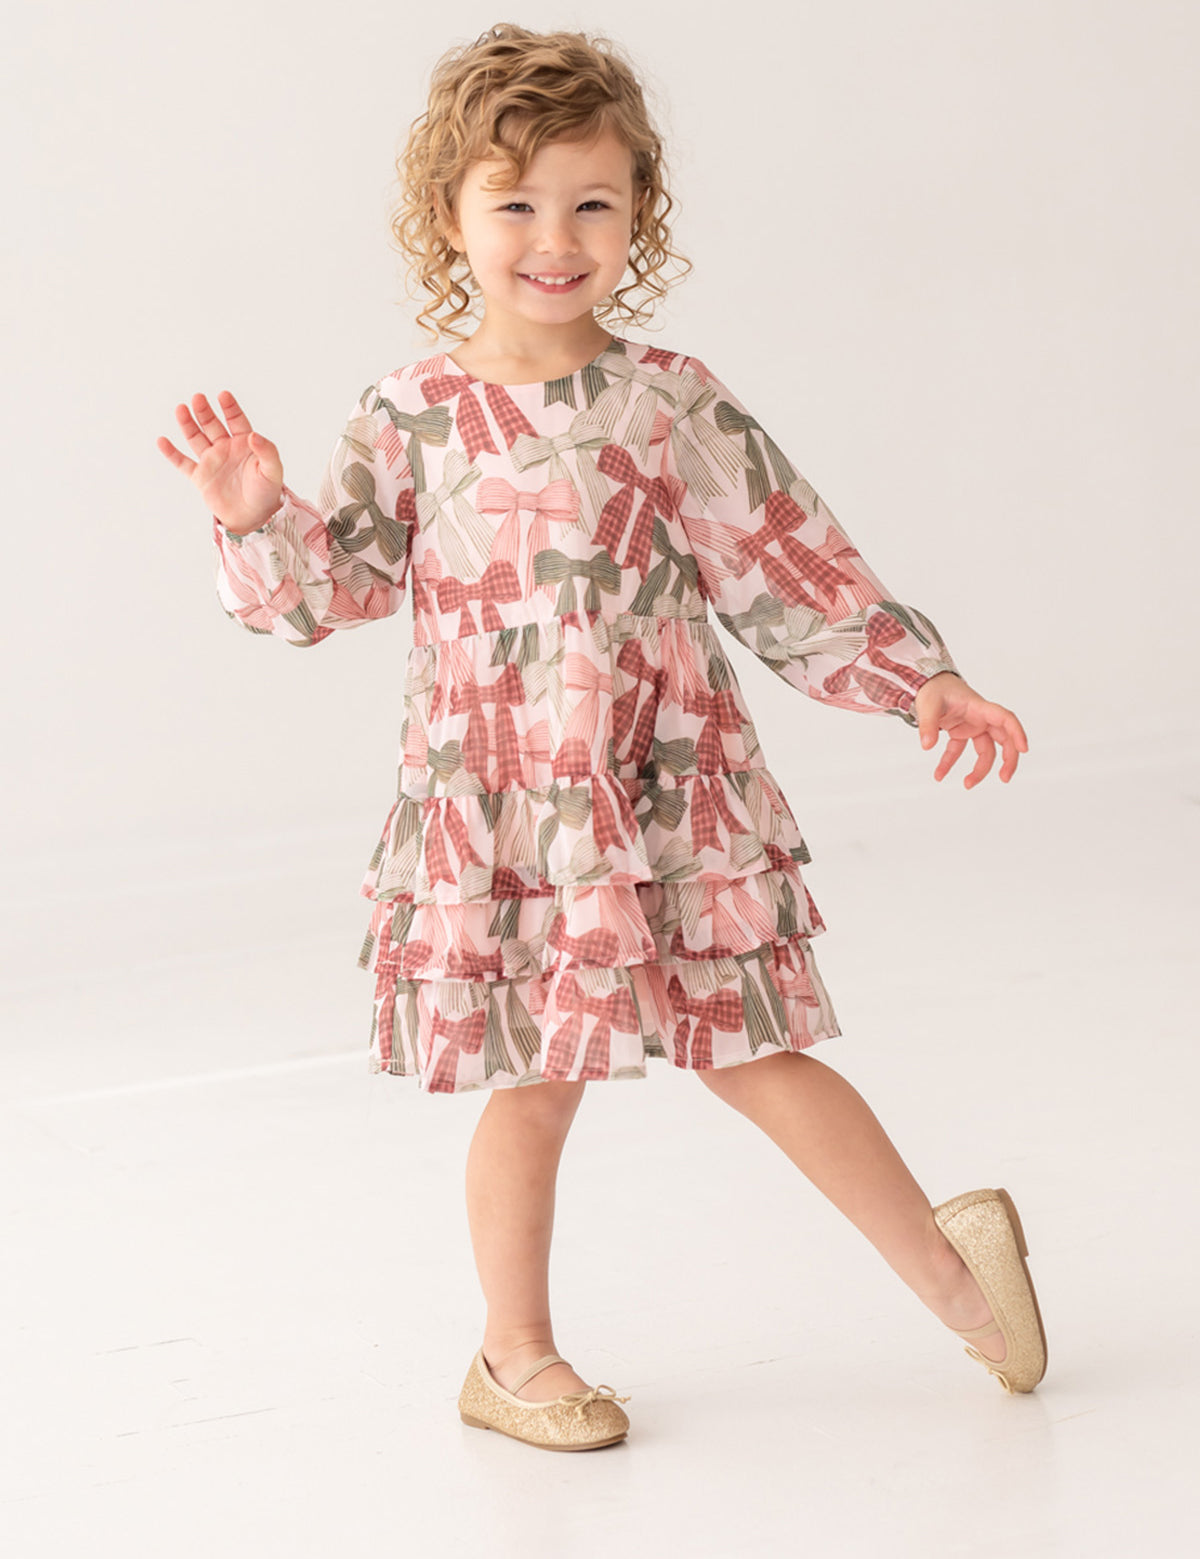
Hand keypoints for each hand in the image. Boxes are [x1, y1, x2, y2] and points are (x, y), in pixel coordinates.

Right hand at [156, 391, 283, 534]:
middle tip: (198, 398)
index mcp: (244, 444)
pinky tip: (162, 440)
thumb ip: (267, 451)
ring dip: (188, 424)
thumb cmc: (267, 493)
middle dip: (205, 412)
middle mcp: (226, 449)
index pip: (236, 420)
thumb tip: (254, 435)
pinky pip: (183, 463)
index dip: (229, 408)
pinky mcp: (200, 477)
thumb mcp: (273, 471)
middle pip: (212, 425)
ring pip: (196, 438)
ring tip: (181, 409)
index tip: (223, 395)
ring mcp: (211, 461)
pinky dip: (171, 453)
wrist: (254, 518)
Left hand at [913, 672, 1027, 787]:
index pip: (1005, 719)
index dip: (1017, 733)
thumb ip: (928, 725)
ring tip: (967, 784)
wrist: (927, 682)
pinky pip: (960, 752)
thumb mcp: (928, 705)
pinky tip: (939, 775)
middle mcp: (980, 718)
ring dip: (979, 769)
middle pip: (1003, 740)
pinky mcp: (961, 733)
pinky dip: (949, 763)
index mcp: (979, 707)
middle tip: (1004, 778)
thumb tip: (927, 746)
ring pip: (985, 751)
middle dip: (1007, 760)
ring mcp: (972, 726)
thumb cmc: (933, 689)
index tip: (1023, 749)